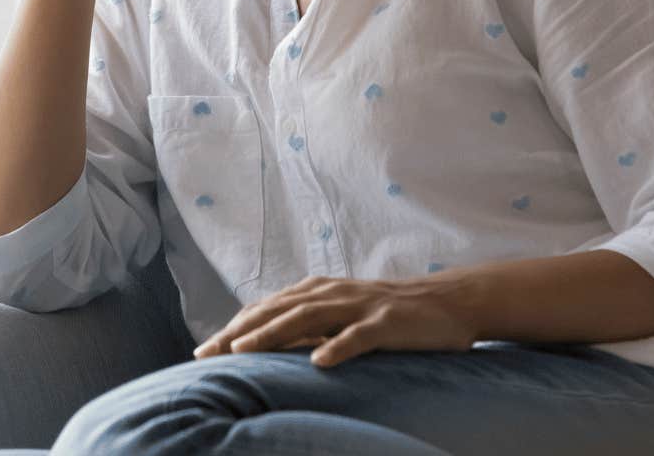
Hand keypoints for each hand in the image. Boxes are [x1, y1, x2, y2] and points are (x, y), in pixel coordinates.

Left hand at [192, 275, 479, 367]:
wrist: (447, 302)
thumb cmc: (391, 314)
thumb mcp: (344, 315)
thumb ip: (310, 325)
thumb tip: (269, 346)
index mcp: (320, 291)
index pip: (268, 308)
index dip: (235, 327)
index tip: (205, 350)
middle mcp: (333, 293)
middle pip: (278, 311)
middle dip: (240, 331)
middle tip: (209, 353)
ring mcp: (359, 306)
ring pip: (308, 317)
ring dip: (273, 333)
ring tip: (244, 351)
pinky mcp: (386, 322)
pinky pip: (358, 336)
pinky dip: (337, 347)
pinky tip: (318, 361)